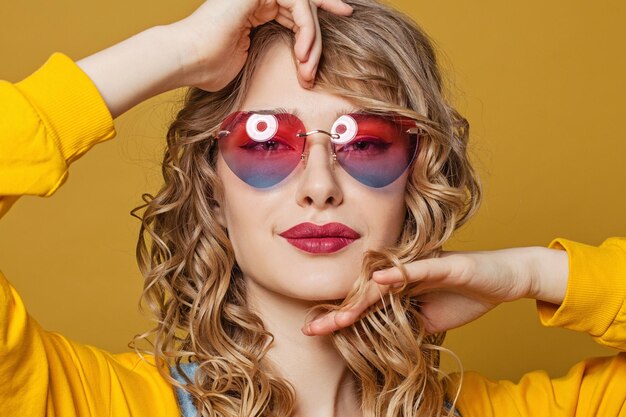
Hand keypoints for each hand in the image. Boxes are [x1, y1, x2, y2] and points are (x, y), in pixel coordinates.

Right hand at [170, 0, 352, 90]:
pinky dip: (306, 30)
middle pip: (306, 5)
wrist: (188, 60)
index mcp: (255, 8)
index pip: (297, 7)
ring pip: (305, 7)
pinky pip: (299, 4)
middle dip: (322, 29)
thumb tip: (295, 71)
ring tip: (307, 69)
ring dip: (312, 41)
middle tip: (322, 59)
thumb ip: (272, 55)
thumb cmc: (210, 68)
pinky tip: (302, 55)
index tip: (344, 19)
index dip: (320, 14)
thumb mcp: (249, 61)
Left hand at [302, 247, 568, 335]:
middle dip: (339, 312)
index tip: (315, 331)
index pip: (364, 304)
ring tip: (337, 316)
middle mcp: (403, 273)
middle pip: (365, 293)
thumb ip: (403, 326)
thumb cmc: (464, 297)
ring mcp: (421, 267)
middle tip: (312, 328)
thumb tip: (377, 339)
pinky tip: (380, 280)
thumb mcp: (429, 321)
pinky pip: (418, 269)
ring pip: (385, 282)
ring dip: (360, 299)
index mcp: (399, 286)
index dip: (340, 317)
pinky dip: (399, 275)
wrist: (504, 280)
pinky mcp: (443, 264)